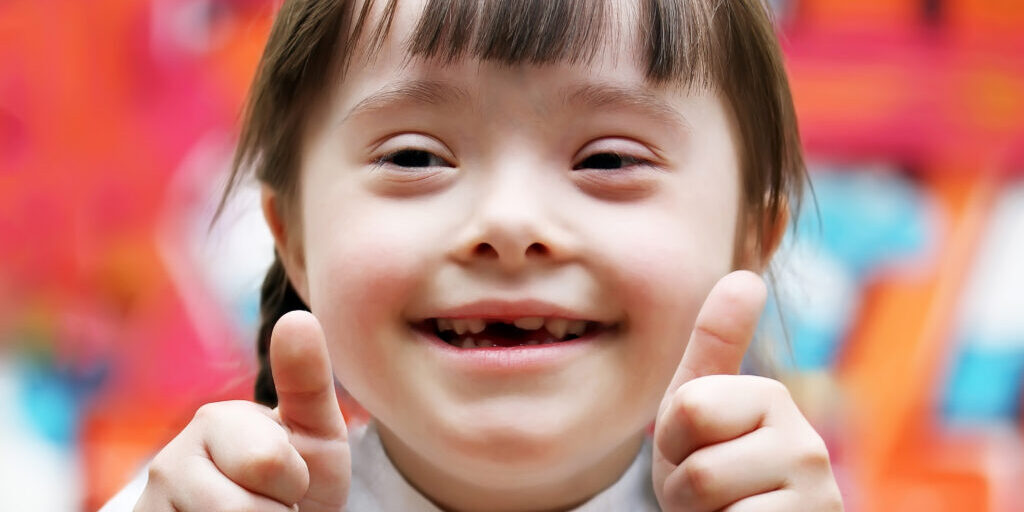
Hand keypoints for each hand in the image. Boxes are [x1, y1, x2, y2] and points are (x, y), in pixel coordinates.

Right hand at [135, 311, 350, 511]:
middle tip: (271, 503)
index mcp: (214, 421)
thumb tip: (297, 317)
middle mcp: (168, 462)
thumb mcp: (315, 433)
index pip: (268, 464)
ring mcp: (151, 507)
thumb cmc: (297, 479)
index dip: (295, 481)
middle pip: (241, 509)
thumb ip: (307, 381)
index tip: (289, 476)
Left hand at [651, 271, 842, 510]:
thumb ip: (715, 346)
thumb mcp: (695, 413)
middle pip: (698, 462)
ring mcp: (818, 493)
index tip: (693, 452)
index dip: (673, 442)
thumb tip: (747, 276)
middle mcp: (808, 442)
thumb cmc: (713, 480)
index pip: (689, 409)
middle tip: (707, 495)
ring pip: (710, 495)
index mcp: (771, 399)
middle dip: (683, 487)